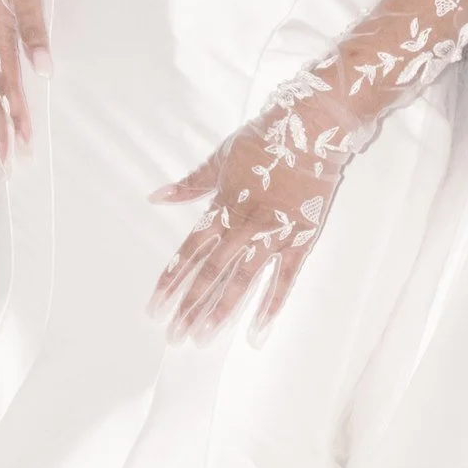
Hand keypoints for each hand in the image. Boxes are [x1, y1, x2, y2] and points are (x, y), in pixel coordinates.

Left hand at [150, 76, 359, 344]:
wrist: (313, 130)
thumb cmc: (265, 140)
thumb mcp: (221, 158)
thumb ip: (191, 185)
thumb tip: (156, 196)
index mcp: (222, 208)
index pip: (188, 253)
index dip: (170, 281)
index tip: (155, 307)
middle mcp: (243, 227)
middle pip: (210, 274)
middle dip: (189, 307)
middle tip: (174, 336)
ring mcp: (272, 236)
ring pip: (241, 282)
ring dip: (220, 312)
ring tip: (202, 338)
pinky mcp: (300, 241)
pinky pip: (284, 280)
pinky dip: (271, 306)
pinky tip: (257, 331)